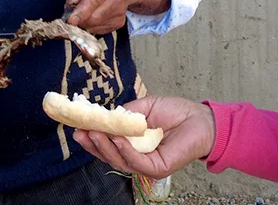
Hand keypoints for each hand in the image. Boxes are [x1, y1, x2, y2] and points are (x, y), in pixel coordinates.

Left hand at [65, 0, 169, 34]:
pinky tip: (92, 13)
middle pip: (95, 16)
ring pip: (94, 25)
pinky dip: (89, 24)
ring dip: (82, 21)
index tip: (70, 20)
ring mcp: (121, 11)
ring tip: (83, 7)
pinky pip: (97, 30)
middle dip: (78, 17)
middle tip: (71, 8)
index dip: (83, 10)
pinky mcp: (119, 22)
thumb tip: (71, 2)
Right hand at [72, 95, 215, 178]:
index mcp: (132, 144)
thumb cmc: (175, 113)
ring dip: (105, 147)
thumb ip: (125, 114)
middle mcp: (137, 157)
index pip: (108, 146)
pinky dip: (125, 151)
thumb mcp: (144, 108)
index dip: (92, 138)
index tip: (77, 127)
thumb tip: (104, 116)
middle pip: (109, 156)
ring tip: (95, 133)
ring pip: (119, 161)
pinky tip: (118, 138)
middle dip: (93, 144)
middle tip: (80, 132)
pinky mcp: (157, 169)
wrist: (200, 119)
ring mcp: (146, 165)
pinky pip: (136, 162)